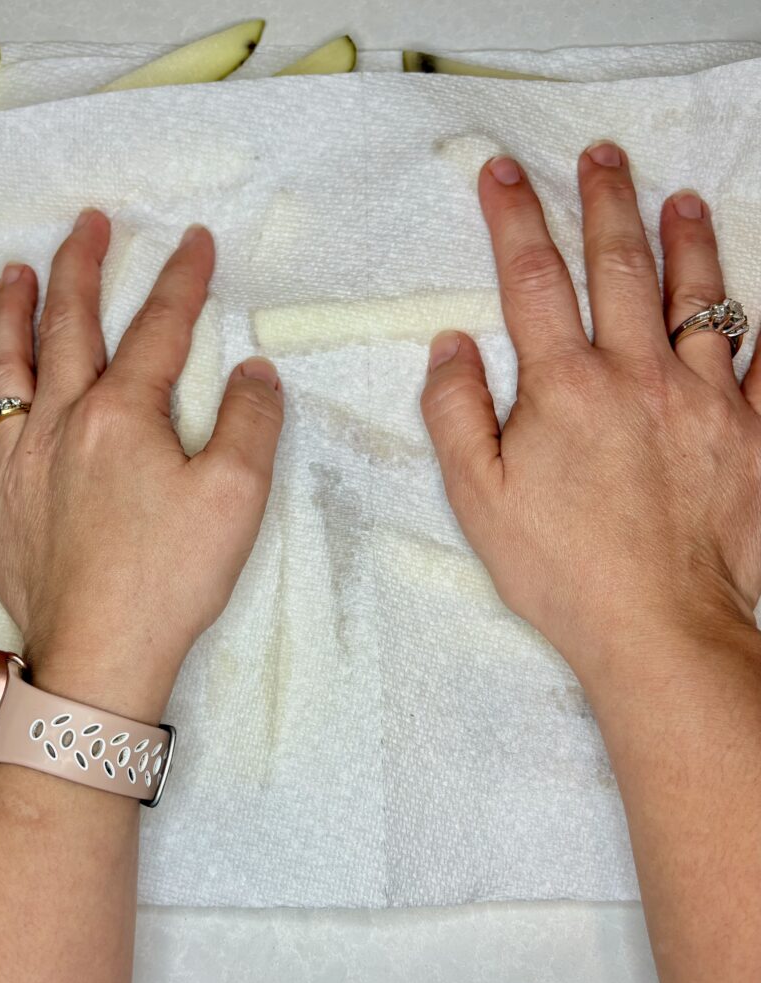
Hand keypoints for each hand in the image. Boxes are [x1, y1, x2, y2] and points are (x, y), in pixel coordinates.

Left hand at [0, 212, 282, 720]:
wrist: (99, 652)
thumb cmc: (169, 577)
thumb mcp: (236, 497)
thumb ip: (249, 422)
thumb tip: (253, 372)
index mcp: (122, 416)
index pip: (157, 328)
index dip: (180, 279)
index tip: (194, 241)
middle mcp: (62, 422)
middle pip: (69, 325)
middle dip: (82, 266)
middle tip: (90, 223)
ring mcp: (20, 459)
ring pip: (9, 362)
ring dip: (12, 308)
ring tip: (14, 269)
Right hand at [422, 142, 760, 683]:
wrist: (658, 627)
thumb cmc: (563, 569)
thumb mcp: (477, 499)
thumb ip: (456, 413)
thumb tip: (451, 345)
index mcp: (566, 387)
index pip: (533, 279)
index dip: (515, 217)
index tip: (503, 172)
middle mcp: (638, 376)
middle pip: (620, 267)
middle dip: (606, 202)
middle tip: (602, 156)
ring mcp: (705, 401)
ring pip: (699, 299)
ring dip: (689, 242)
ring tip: (682, 199)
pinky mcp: (752, 435)